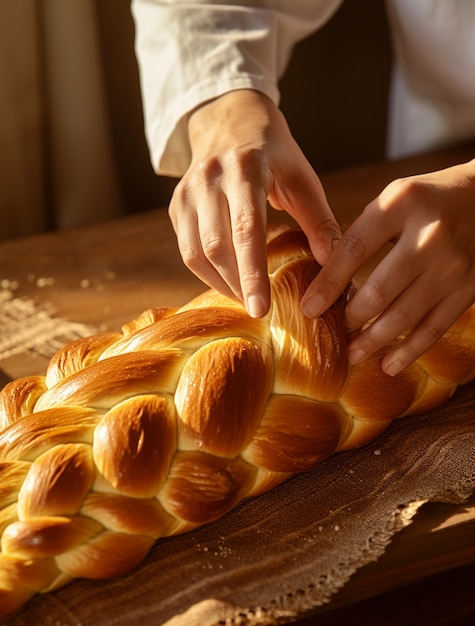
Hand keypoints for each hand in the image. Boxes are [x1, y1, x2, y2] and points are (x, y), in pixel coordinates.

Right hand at [168, 89, 340, 317]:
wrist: (230, 120)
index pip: (246, 229)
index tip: (261, 308)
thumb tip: (334, 265)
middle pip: (216, 246)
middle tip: (258, 311)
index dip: (252, 273)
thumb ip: (319, 220)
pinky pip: (186, 250)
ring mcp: (186, 192)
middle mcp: (209, 178)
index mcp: (245, 168)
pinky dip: (207, 272)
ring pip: (195, 253)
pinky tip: (228, 281)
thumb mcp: (302, 178)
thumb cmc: (274, 153)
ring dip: (220, 283)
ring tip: (245, 299)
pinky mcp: (176, 205)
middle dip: (237, 285)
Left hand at [301, 159, 474, 375]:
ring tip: (353, 354)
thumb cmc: (429, 199)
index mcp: (401, 204)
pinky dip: (410, 351)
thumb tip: (324, 282)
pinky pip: (435, 327)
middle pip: (379, 291)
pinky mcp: (470, 288)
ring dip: (374, 341)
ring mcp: (453, 265)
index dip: (328, 284)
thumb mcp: (393, 199)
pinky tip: (389, 364)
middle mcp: (430, 235)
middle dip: (350, 319)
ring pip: (405, 316)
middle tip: (334, 333)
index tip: (309, 308)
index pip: (353, 250)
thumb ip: (361, 234)